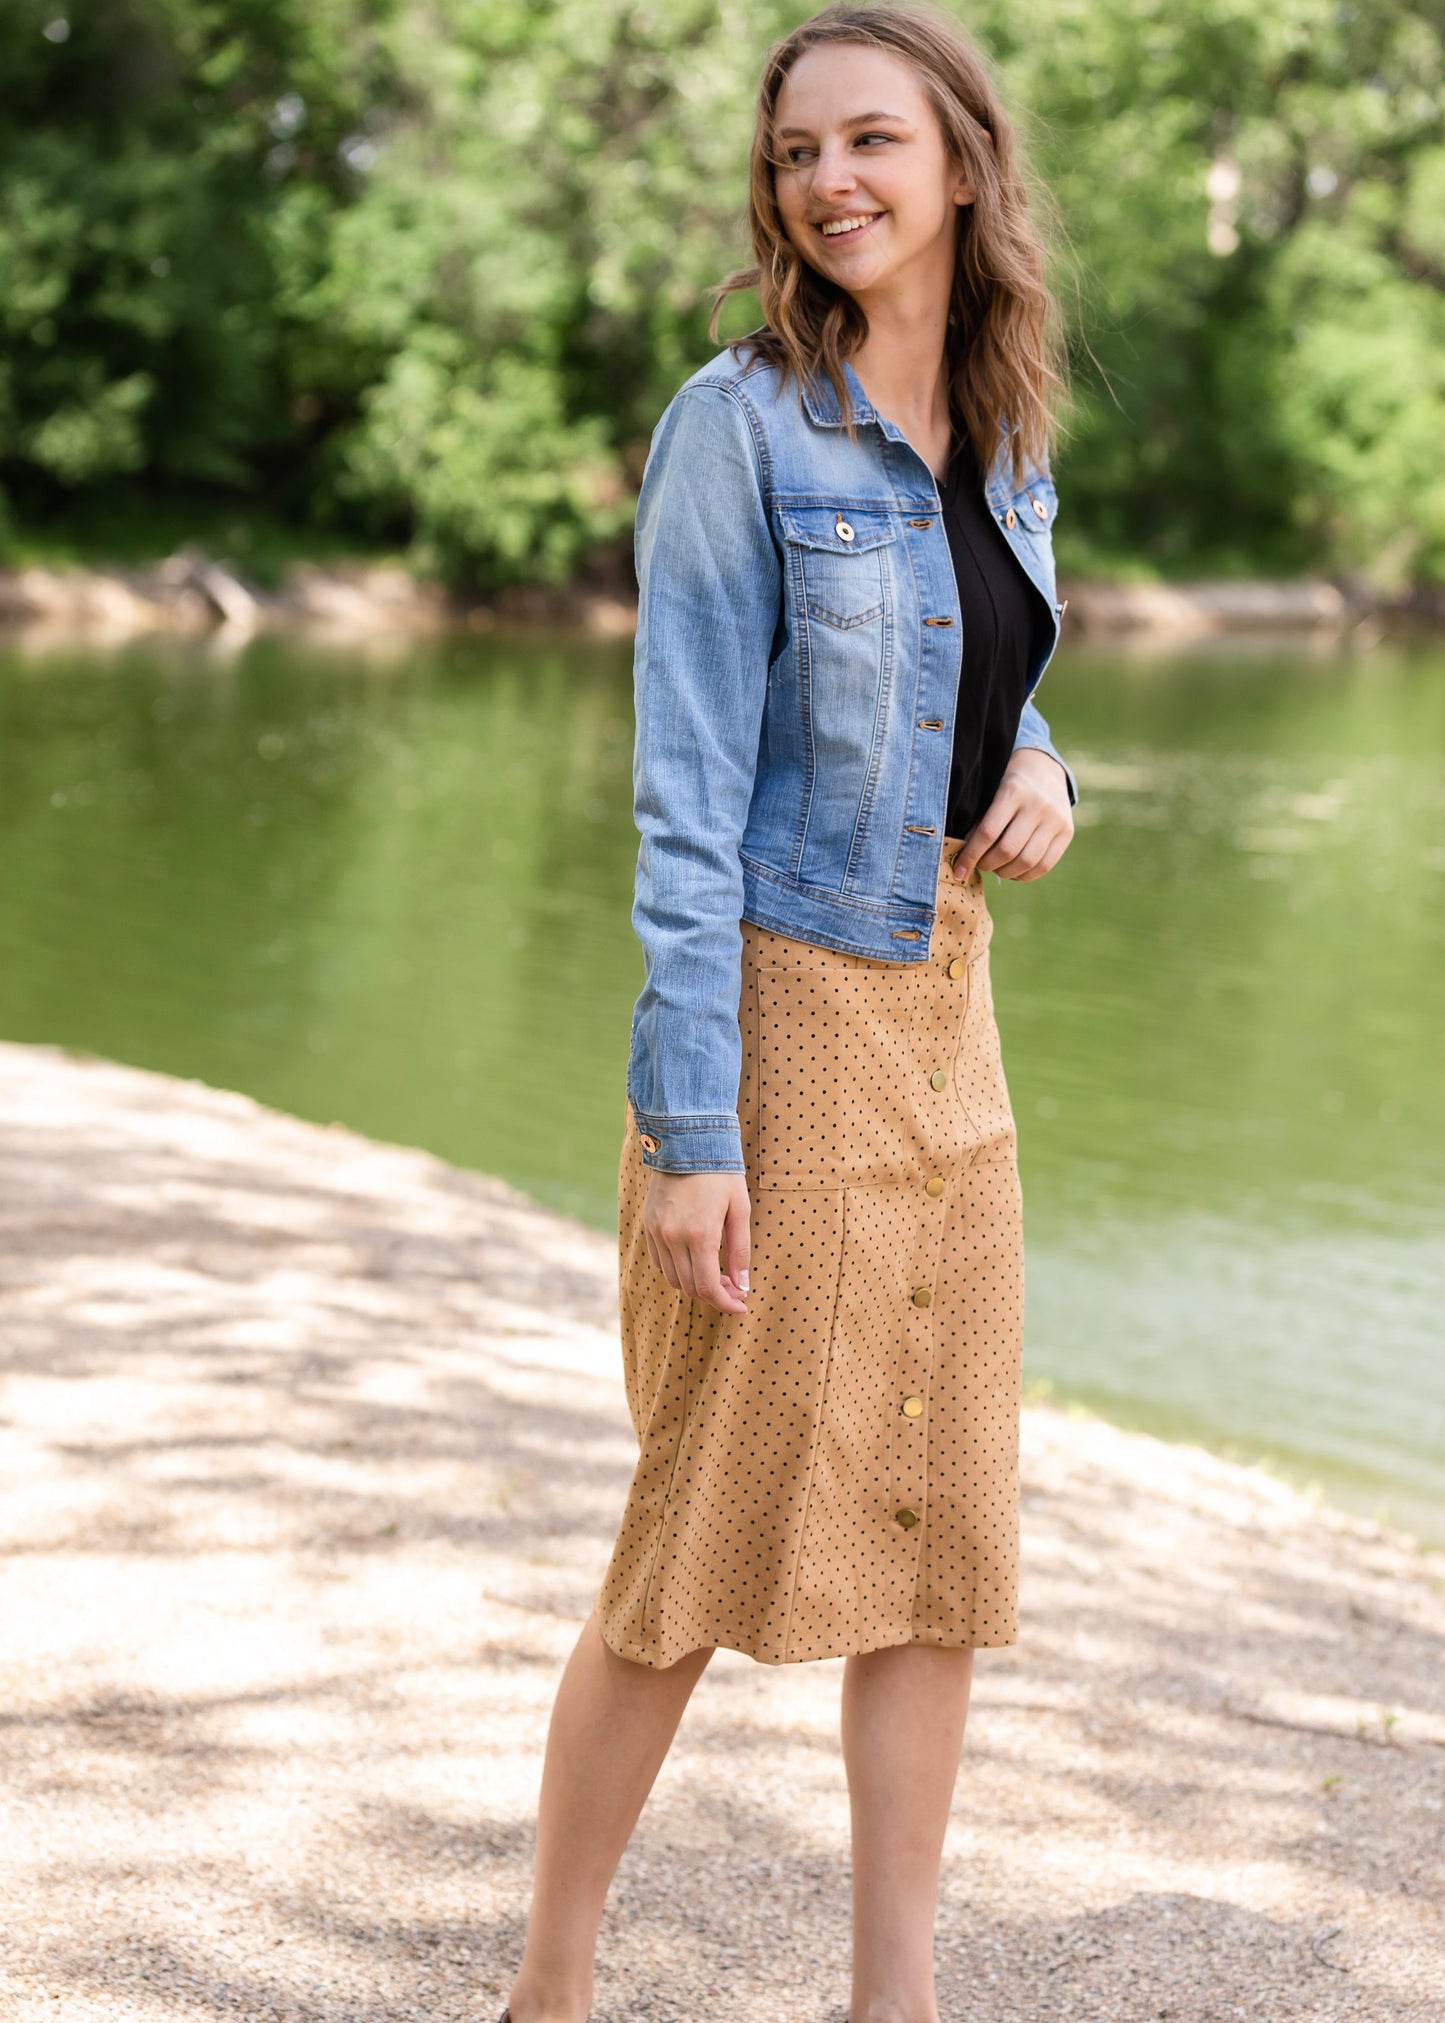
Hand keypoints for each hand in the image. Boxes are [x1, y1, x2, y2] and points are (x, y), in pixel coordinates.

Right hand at [642, 1170, 750, 1315]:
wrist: (686, 1141)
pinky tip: (694, 1258)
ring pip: (672, 1278)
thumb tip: (743, 1285)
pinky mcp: (648, 1224)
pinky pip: (660, 1261)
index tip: (741, 1306)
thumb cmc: (720, 1174)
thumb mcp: (739, 1209)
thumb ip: (740, 1250)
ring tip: (716, 1273)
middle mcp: (673, 1237)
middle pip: (689, 1287)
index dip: (726, 1303)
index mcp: (699, 1234)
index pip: (707, 1287)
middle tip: (734, 1287)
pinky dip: (677, 1269)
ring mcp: (657, 1231)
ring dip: (694, 1284)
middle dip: (714, 1294)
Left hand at [952, 747, 1073, 882]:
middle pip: (1008, 850)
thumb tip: (966, 858)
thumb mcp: (991, 792)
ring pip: (1027, 862)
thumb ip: (980, 821)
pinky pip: (1045, 865)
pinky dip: (1025, 875)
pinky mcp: (1067, 831)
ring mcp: (1056, 819)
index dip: (970, 856)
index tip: (958, 870)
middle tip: (979, 865)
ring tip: (995, 868)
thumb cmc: (1007, 783)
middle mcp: (1038, 805)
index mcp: (1014, 791)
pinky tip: (1013, 871)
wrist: (1044, 767)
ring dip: (1005, 872)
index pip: (988, 833)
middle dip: (987, 865)